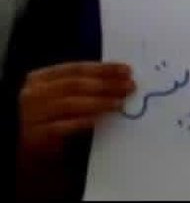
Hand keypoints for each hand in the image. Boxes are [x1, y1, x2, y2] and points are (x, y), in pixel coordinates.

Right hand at [18, 62, 134, 166]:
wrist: (29, 150)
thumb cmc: (51, 117)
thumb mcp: (62, 95)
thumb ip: (83, 85)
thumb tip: (120, 79)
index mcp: (41, 77)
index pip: (77, 69)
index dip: (104, 68)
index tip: (127, 70)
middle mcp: (34, 93)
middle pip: (76, 84)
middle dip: (106, 84)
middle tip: (130, 86)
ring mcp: (32, 114)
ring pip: (71, 104)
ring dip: (99, 102)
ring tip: (120, 103)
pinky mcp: (35, 136)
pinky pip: (62, 126)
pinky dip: (82, 121)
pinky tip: (98, 120)